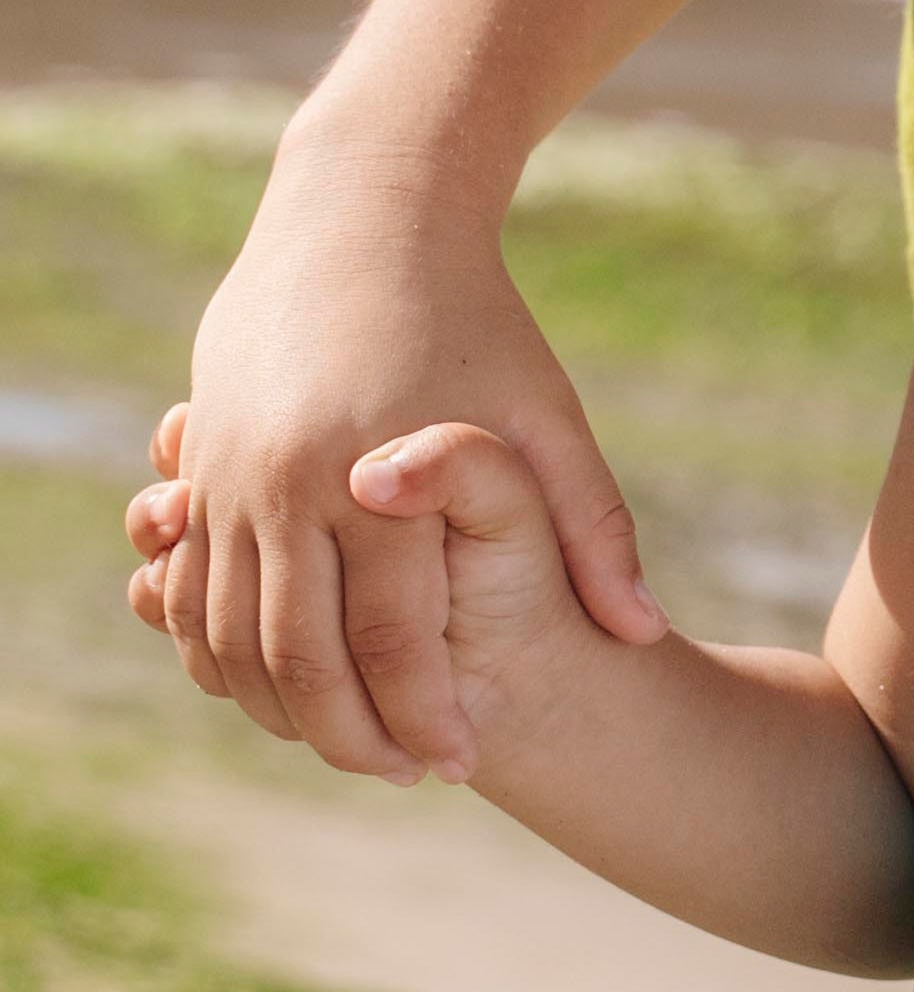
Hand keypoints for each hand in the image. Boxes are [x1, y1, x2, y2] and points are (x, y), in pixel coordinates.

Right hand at [149, 156, 662, 782]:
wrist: (359, 215)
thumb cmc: (476, 318)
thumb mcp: (547, 416)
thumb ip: (593, 527)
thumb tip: (643, 631)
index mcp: (373, 475)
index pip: (394, 640)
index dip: (424, 715)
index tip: (457, 765)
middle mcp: (285, 483)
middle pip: (300, 659)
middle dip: (348, 737)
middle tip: (402, 776)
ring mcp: (228, 476)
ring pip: (230, 638)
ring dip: (280, 708)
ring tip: (348, 745)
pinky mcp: (202, 467)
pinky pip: (192, 593)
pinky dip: (225, 655)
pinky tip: (282, 685)